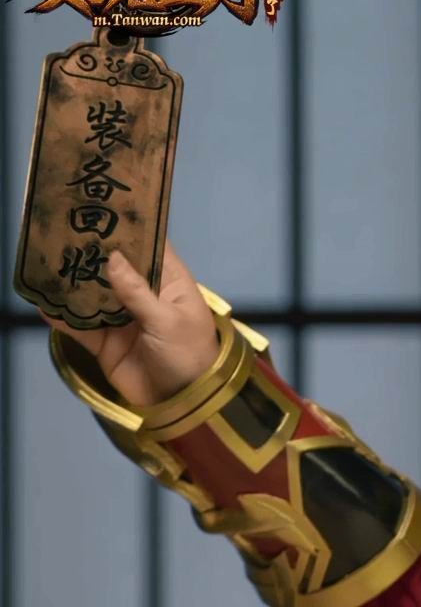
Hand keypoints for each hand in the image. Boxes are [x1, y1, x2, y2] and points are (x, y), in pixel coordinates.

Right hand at [40, 243, 220, 406]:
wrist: (182, 402)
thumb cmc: (189, 355)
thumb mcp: (168, 321)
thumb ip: (138, 292)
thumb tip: (112, 258)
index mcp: (169, 282)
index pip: (151, 246)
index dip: (131, 228)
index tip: (106, 205)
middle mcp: (144, 294)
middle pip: (114, 267)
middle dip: (92, 252)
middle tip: (62, 231)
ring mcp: (123, 317)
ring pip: (92, 293)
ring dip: (72, 282)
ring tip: (45, 262)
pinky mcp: (106, 341)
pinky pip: (80, 325)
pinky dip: (62, 316)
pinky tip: (42, 305)